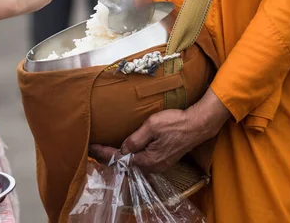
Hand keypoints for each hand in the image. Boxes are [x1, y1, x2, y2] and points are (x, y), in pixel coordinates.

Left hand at [90, 88, 230, 172]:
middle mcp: (151, 166)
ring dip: (118, 158)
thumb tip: (122, 149)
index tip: (91, 146)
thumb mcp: (152, 126)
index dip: (103, 152)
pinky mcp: (162, 160)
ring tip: (104, 151)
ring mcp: (158, 165)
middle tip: (93, 149)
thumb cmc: (176, 123)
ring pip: (132, 164)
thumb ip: (135, 139)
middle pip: (124, 165)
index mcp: (147, 160)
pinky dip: (129, 157)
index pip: (119, 159)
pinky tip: (123, 151)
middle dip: (108, 157)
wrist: (197, 125)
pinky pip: (140, 161)